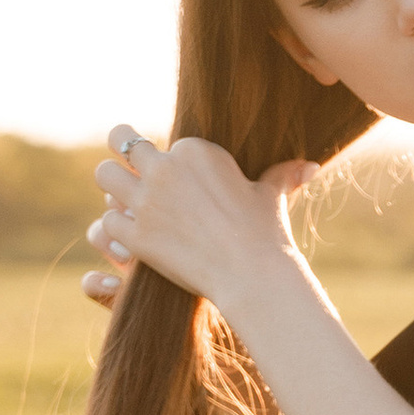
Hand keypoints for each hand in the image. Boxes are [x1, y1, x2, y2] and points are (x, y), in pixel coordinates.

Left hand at [82, 133, 316, 315]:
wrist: (253, 274)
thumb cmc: (266, 233)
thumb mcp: (272, 197)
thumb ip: (282, 175)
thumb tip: (310, 166)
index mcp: (195, 148)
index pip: (164, 144)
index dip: (166, 163)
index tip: (177, 186)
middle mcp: (165, 166)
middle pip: (120, 140)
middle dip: (123, 157)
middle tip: (130, 175)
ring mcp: (146, 199)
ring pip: (103, 174)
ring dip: (112, 189)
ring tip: (126, 205)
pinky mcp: (134, 233)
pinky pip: (106, 220)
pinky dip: (117, 231)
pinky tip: (134, 242)